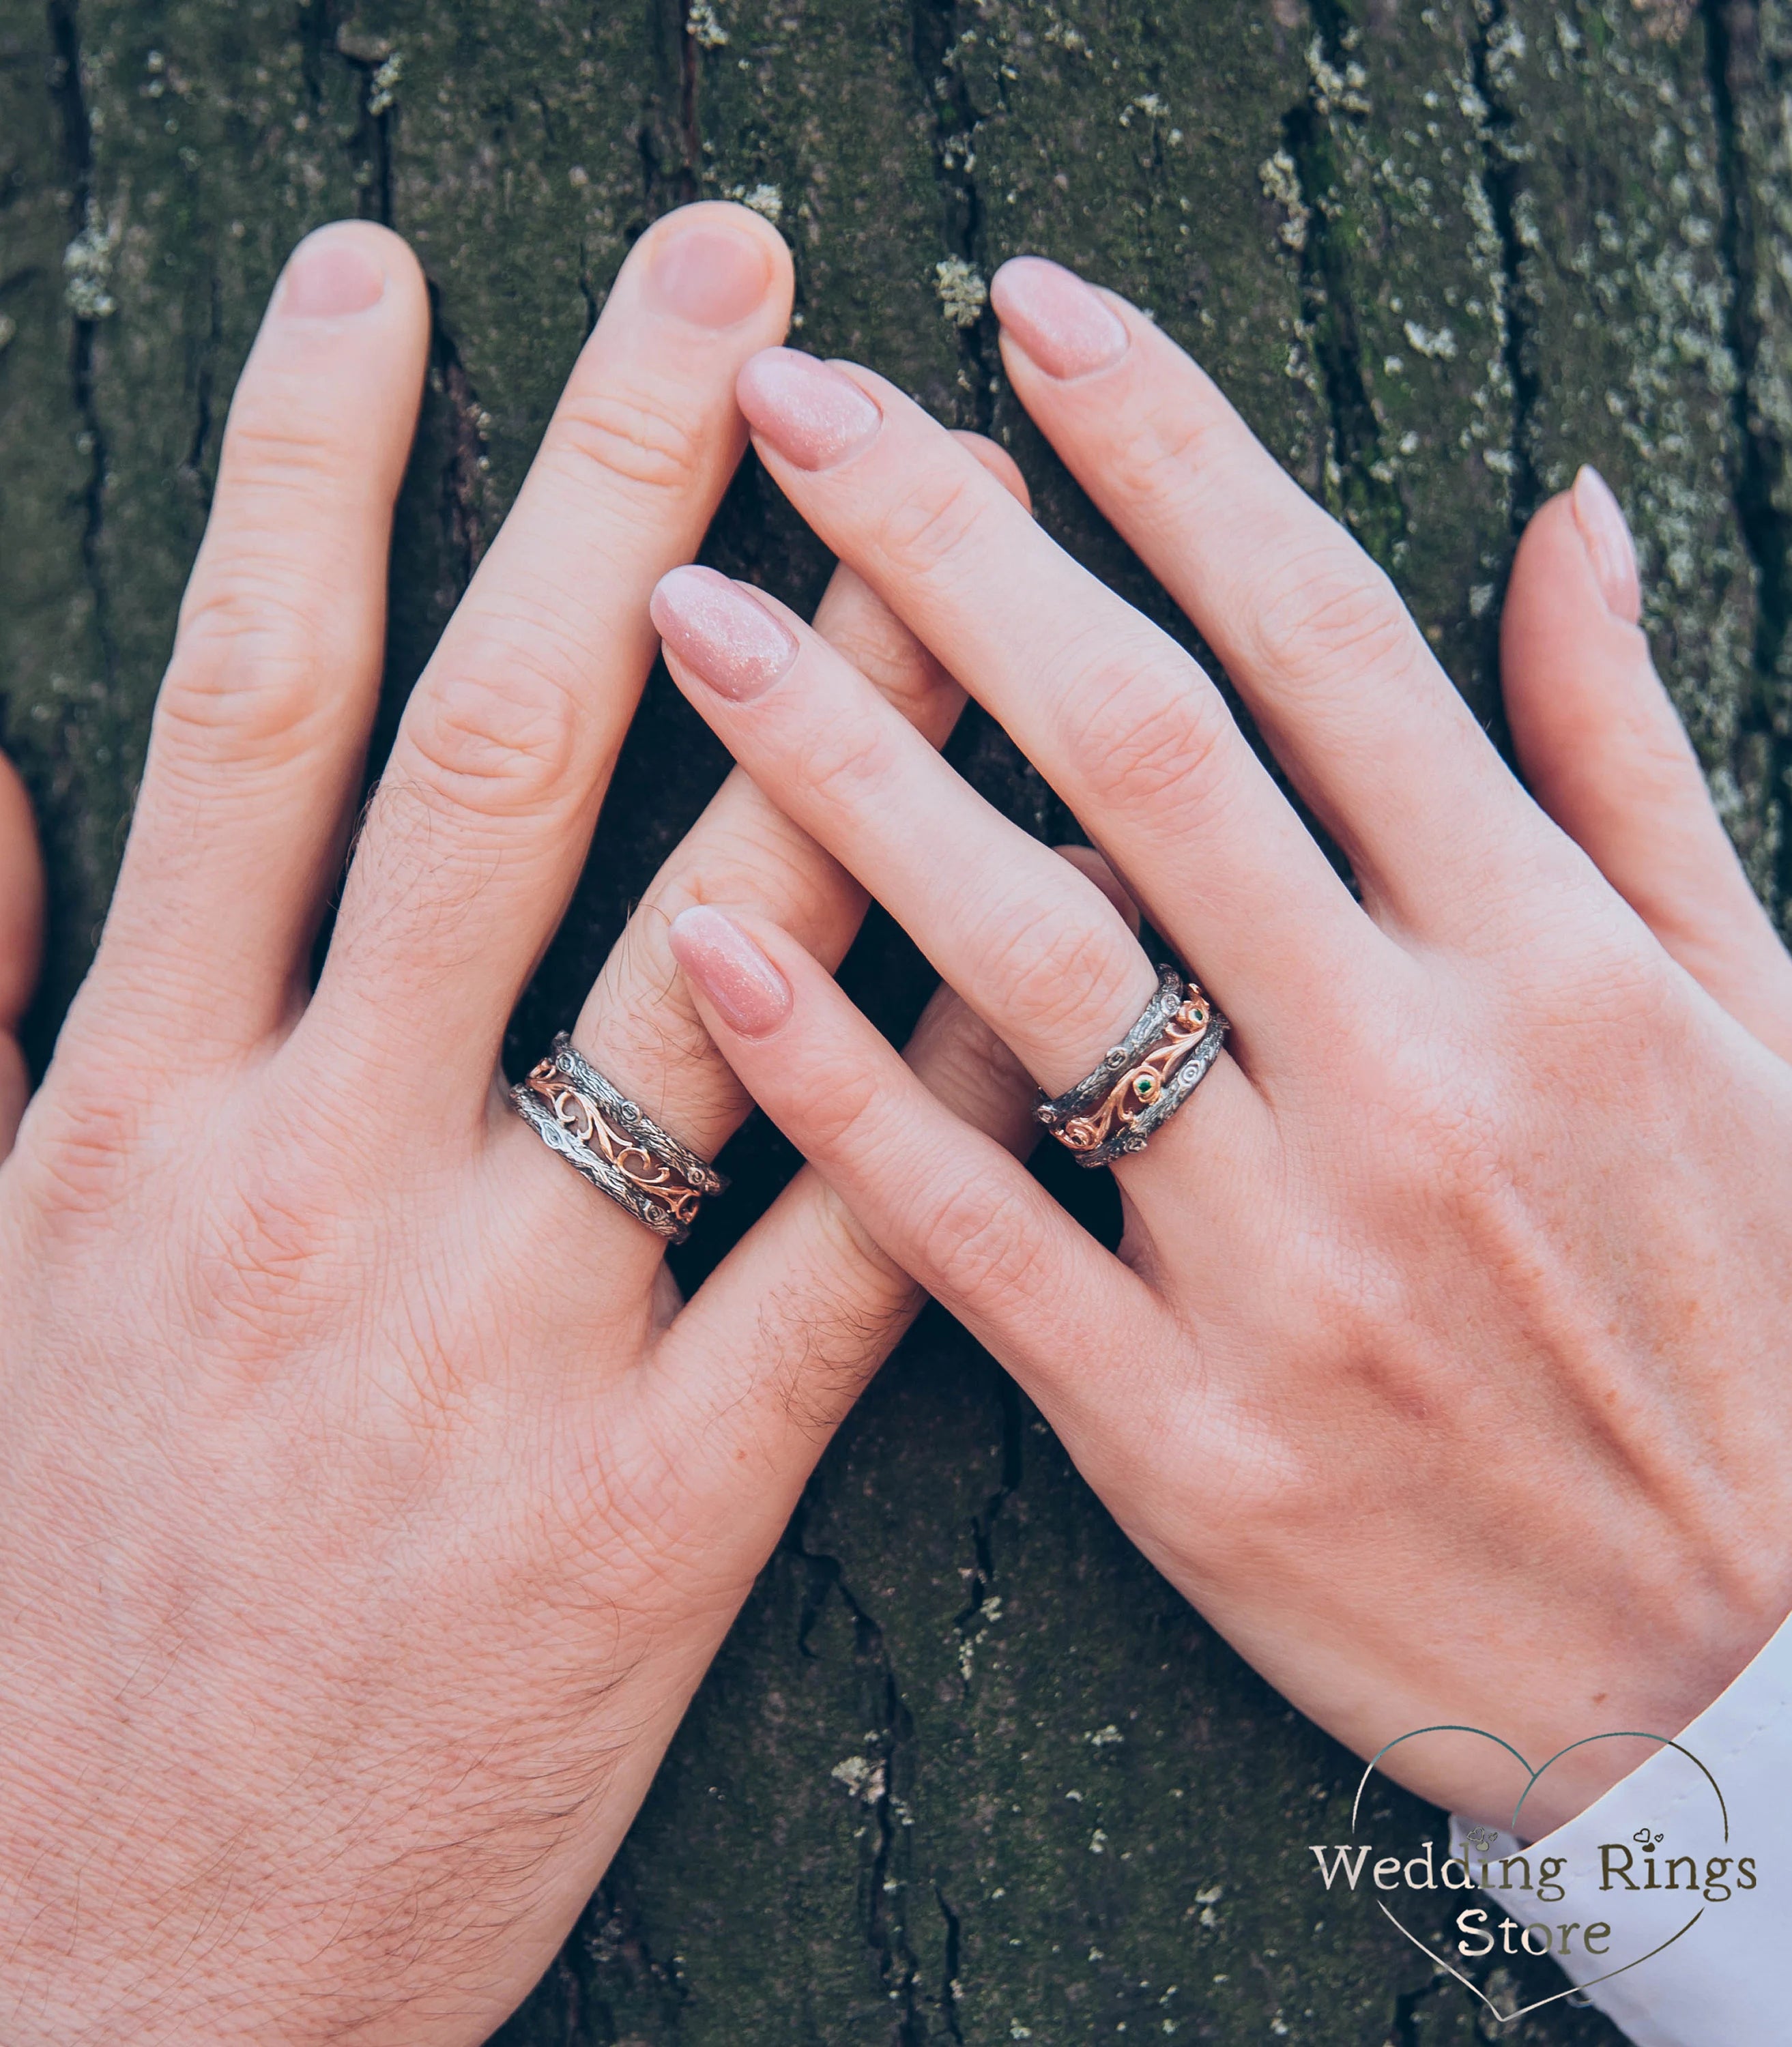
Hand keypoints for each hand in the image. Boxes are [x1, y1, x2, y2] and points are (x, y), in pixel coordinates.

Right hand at [0, 205, 1037, 2044]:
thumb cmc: (44, 1620)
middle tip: (742, 288)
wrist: (108, 1959)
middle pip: (490, 764)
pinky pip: (841, 1252)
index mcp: (137, 1118)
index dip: (320, 470)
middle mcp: (320, 1183)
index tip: (403, 280)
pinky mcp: (653, 1516)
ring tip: (950, 527)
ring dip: (841, 726)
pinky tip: (1052, 918)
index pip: (242, 714)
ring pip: (704, 966)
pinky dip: (947, 1075)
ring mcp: (500, 1346)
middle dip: (616, 492)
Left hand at [646, 260, 1791, 1837]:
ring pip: (1031, 964)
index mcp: (1551, 959)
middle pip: (1140, 748)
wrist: (1759, 1670)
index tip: (1024, 312)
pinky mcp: (1185, 1440)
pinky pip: (977, 1234)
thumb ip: (1628, 768)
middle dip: (952, 549)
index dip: (1166, 449)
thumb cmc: (1749, 1323)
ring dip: (842, 771)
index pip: (1324, 634)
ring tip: (685, 618)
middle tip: (790, 407)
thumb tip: (1566, 519)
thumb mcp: (1751, 1025)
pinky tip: (707, 948)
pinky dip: (838, 1090)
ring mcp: (1290, 1265)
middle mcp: (1412, 1079)